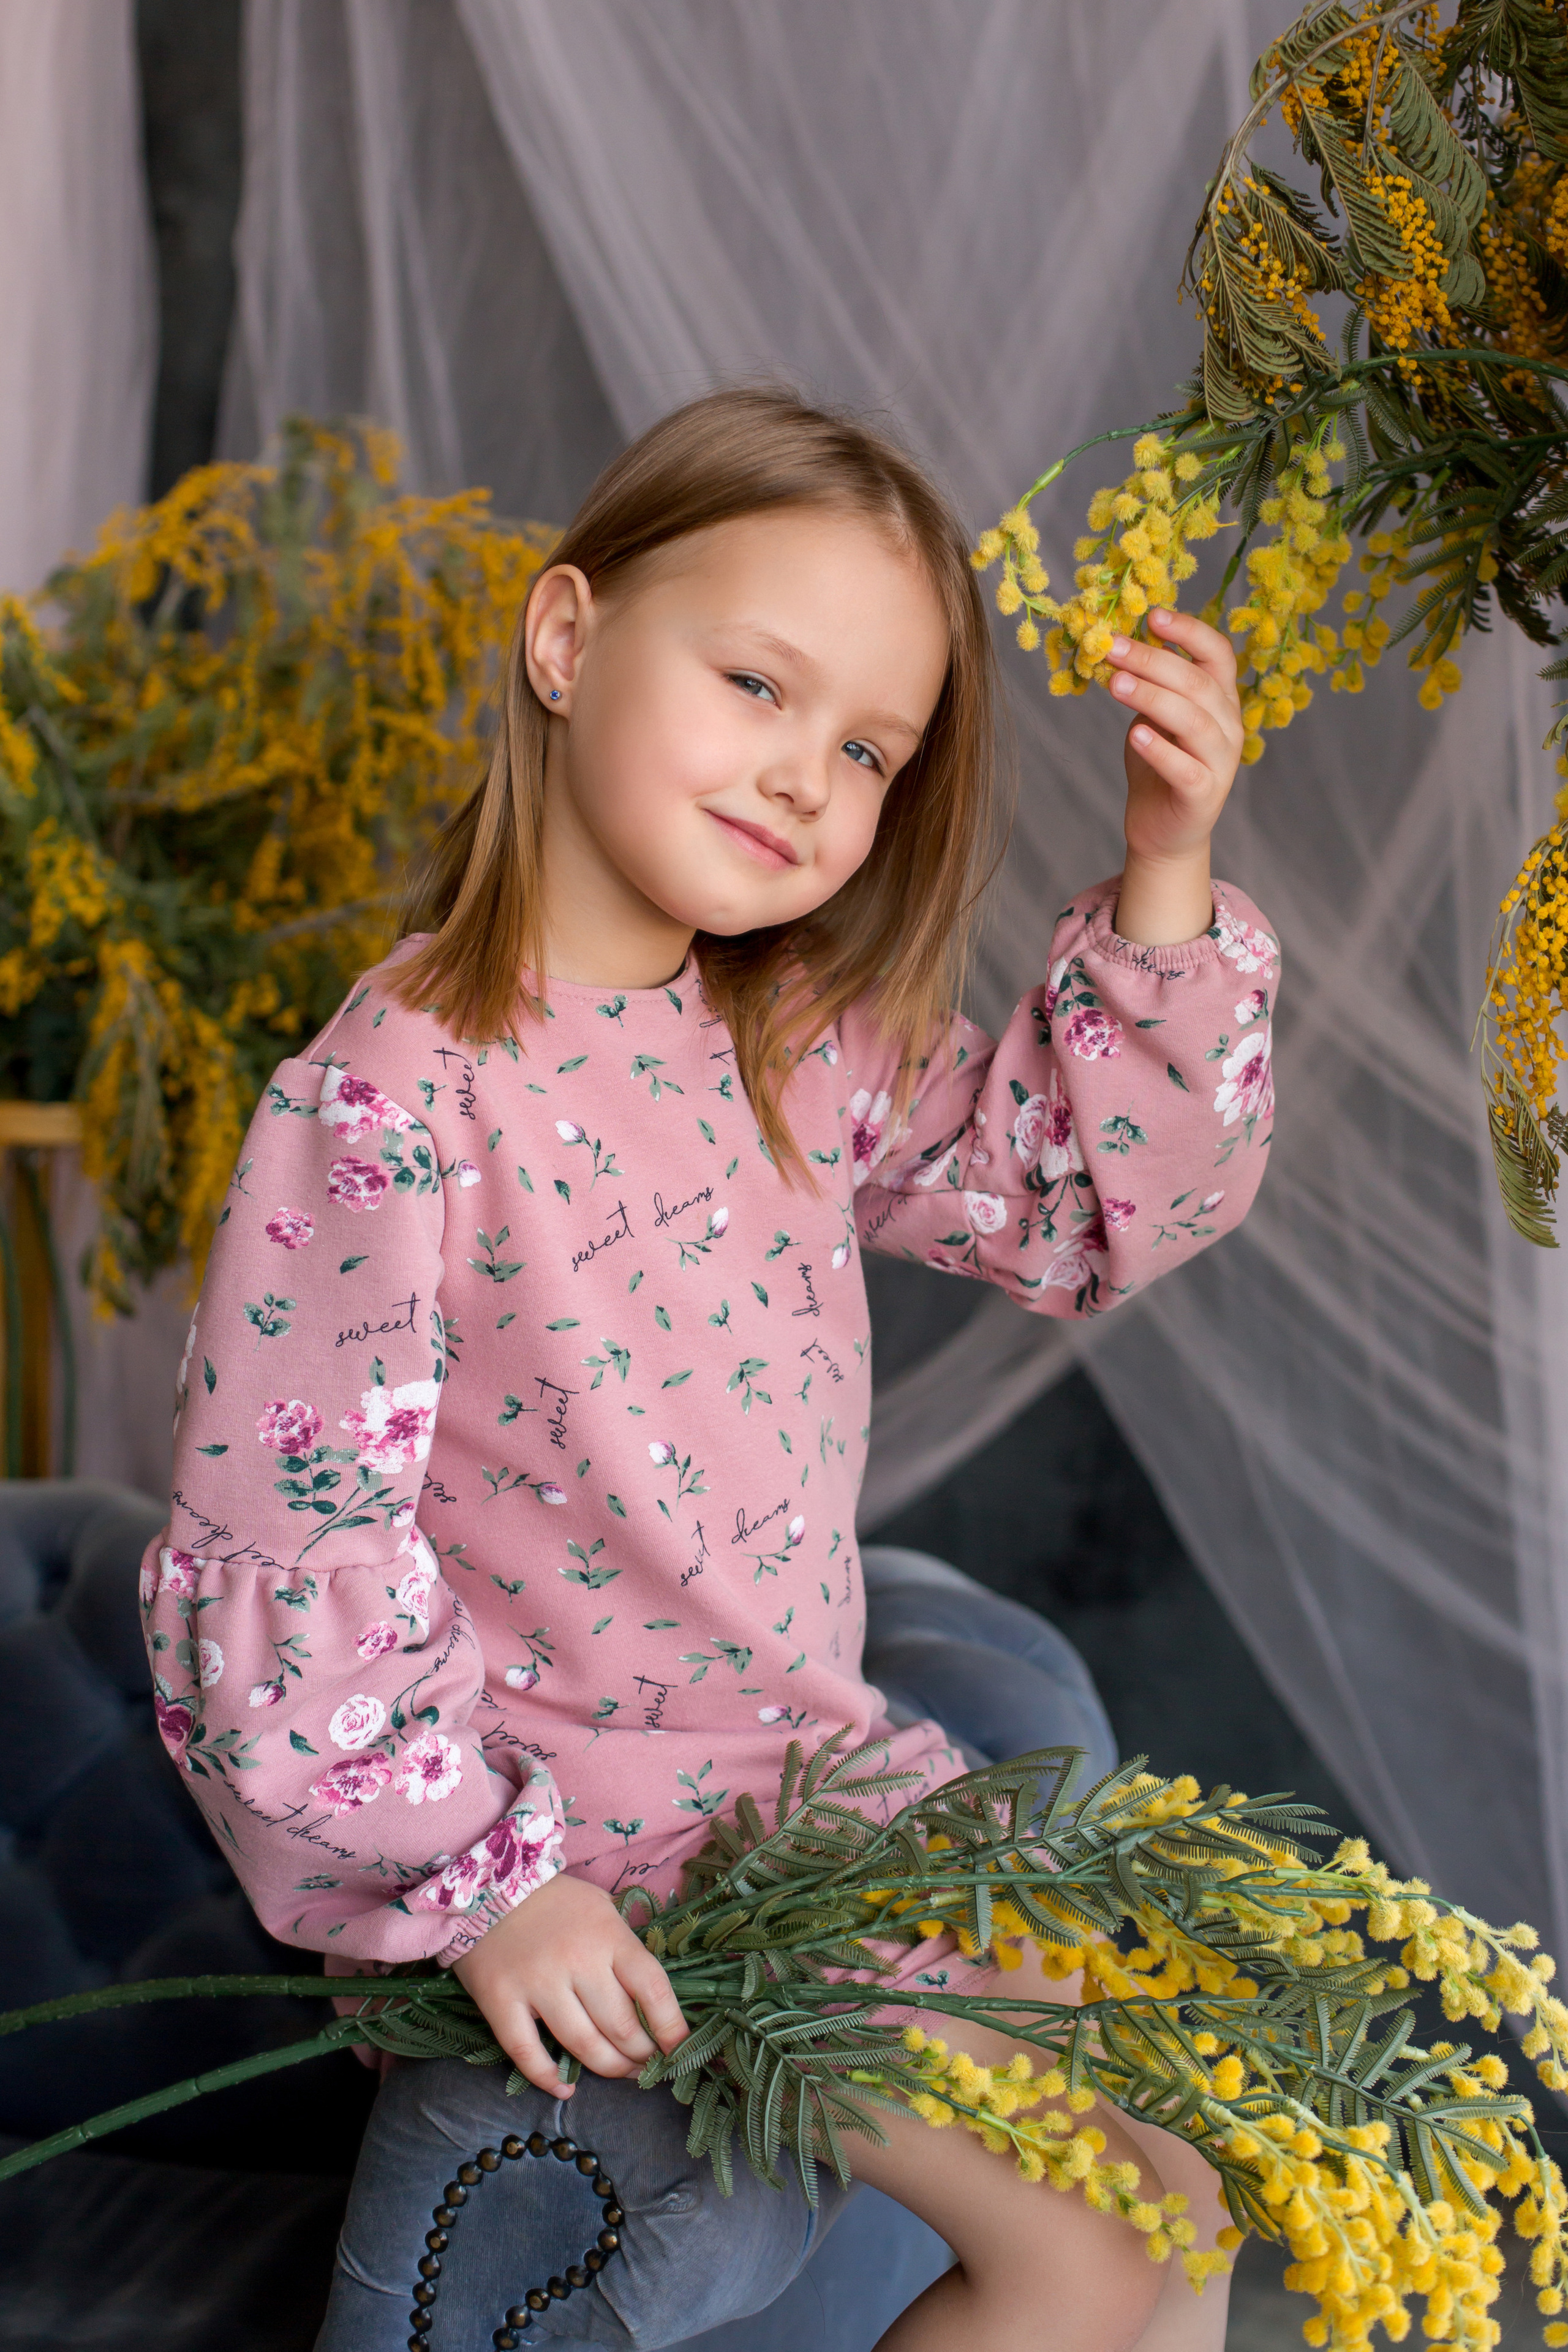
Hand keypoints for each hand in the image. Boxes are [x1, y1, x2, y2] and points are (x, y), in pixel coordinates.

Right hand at [453, 1871, 686, 2096]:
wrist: (484, 1886)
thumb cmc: (553, 1901)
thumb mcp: (600, 1909)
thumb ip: (624, 1947)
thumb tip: (652, 1996)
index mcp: (608, 1936)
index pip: (653, 1988)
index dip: (671, 2027)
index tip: (678, 2049)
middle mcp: (577, 1961)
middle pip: (621, 2026)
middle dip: (641, 2055)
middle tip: (647, 2066)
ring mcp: (537, 1983)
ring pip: (582, 2045)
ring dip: (608, 2069)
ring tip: (621, 2074)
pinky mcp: (501, 2000)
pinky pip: (527, 2052)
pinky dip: (547, 2078)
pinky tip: (565, 2089)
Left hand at [1105, 607, 1243, 945]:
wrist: (1163, 831)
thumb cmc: (1157, 765)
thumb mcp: (1153, 715)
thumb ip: (1147, 683)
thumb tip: (1118, 638)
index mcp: (1220, 699)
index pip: (1218, 653)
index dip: (1189, 631)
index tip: (1153, 615)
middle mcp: (1228, 726)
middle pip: (1198, 682)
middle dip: (1152, 660)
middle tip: (1110, 646)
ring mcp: (1220, 762)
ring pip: (1193, 721)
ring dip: (1152, 697)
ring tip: (1114, 683)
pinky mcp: (1204, 795)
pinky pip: (1186, 769)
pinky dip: (1160, 750)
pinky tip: (1134, 734)